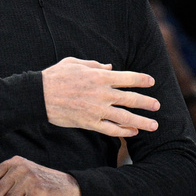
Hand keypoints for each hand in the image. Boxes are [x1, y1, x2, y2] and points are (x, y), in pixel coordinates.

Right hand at [42, 57, 158, 136]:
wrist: (38, 96)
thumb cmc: (55, 77)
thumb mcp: (74, 63)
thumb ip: (94, 65)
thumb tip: (109, 67)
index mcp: (100, 77)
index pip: (129, 78)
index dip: (143, 80)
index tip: (151, 82)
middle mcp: (102, 94)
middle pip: (132, 99)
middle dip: (147, 103)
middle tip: (157, 105)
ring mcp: (97, 110)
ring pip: (125, 118)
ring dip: (142, 121)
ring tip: (153, 125)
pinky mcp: (89, 122)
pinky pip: (111, 129)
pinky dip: (124, 131)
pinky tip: (132, 132)